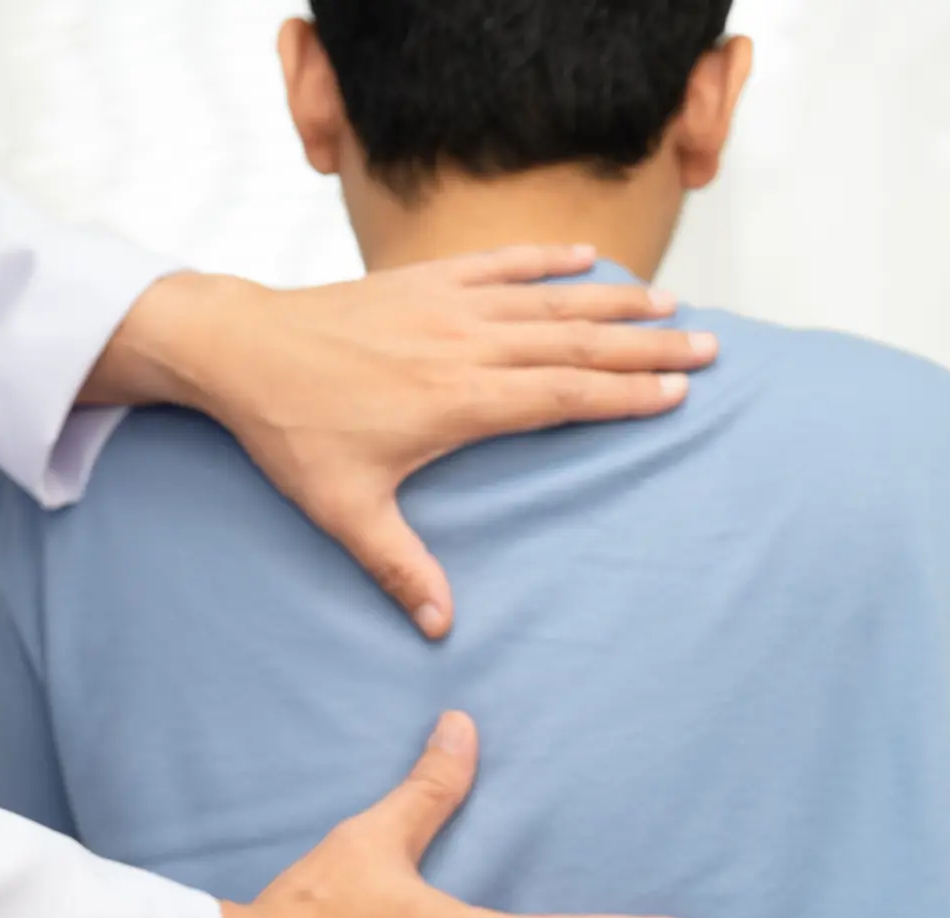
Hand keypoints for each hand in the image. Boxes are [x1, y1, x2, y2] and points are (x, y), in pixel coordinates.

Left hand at [83, 248, 716, 637]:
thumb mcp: (343, 511)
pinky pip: (498, 263)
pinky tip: (586, 256)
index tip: (678, 393)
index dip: (624, 395)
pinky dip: (546, 258)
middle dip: (645, 346)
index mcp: (459, 401)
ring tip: (670, 302)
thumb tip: (441, 629)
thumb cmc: (291, 433)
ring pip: (548, 300)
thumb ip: (399, 568)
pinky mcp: (424, 281)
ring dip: (613, 301)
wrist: (241, 351)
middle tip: (708, 345)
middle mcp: (466, 345)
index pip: (562, 396)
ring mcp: (447, 306)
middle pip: (574, 344)